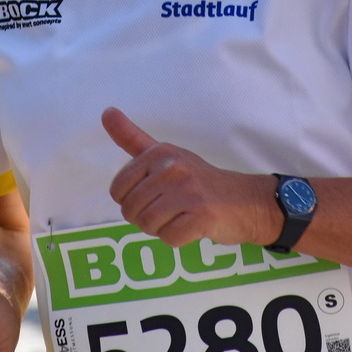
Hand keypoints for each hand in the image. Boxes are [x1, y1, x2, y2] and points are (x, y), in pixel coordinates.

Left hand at [103, 107, 276, 248]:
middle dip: (146, 218)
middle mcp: (172, 168)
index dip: (132, 201)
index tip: (154, 195)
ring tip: (181, 216)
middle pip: (131, 211)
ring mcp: (188, 191)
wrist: (245, 200)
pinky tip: (193, 226)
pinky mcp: (202, 215)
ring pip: (148, 226)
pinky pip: (169, 238)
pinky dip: (178, 239)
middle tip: (171, 209)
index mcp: (158, 153)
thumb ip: (132, 137)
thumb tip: (106, 112)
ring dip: (162, 229)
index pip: (118, 190)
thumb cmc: (199, 180)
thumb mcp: (165, 154)